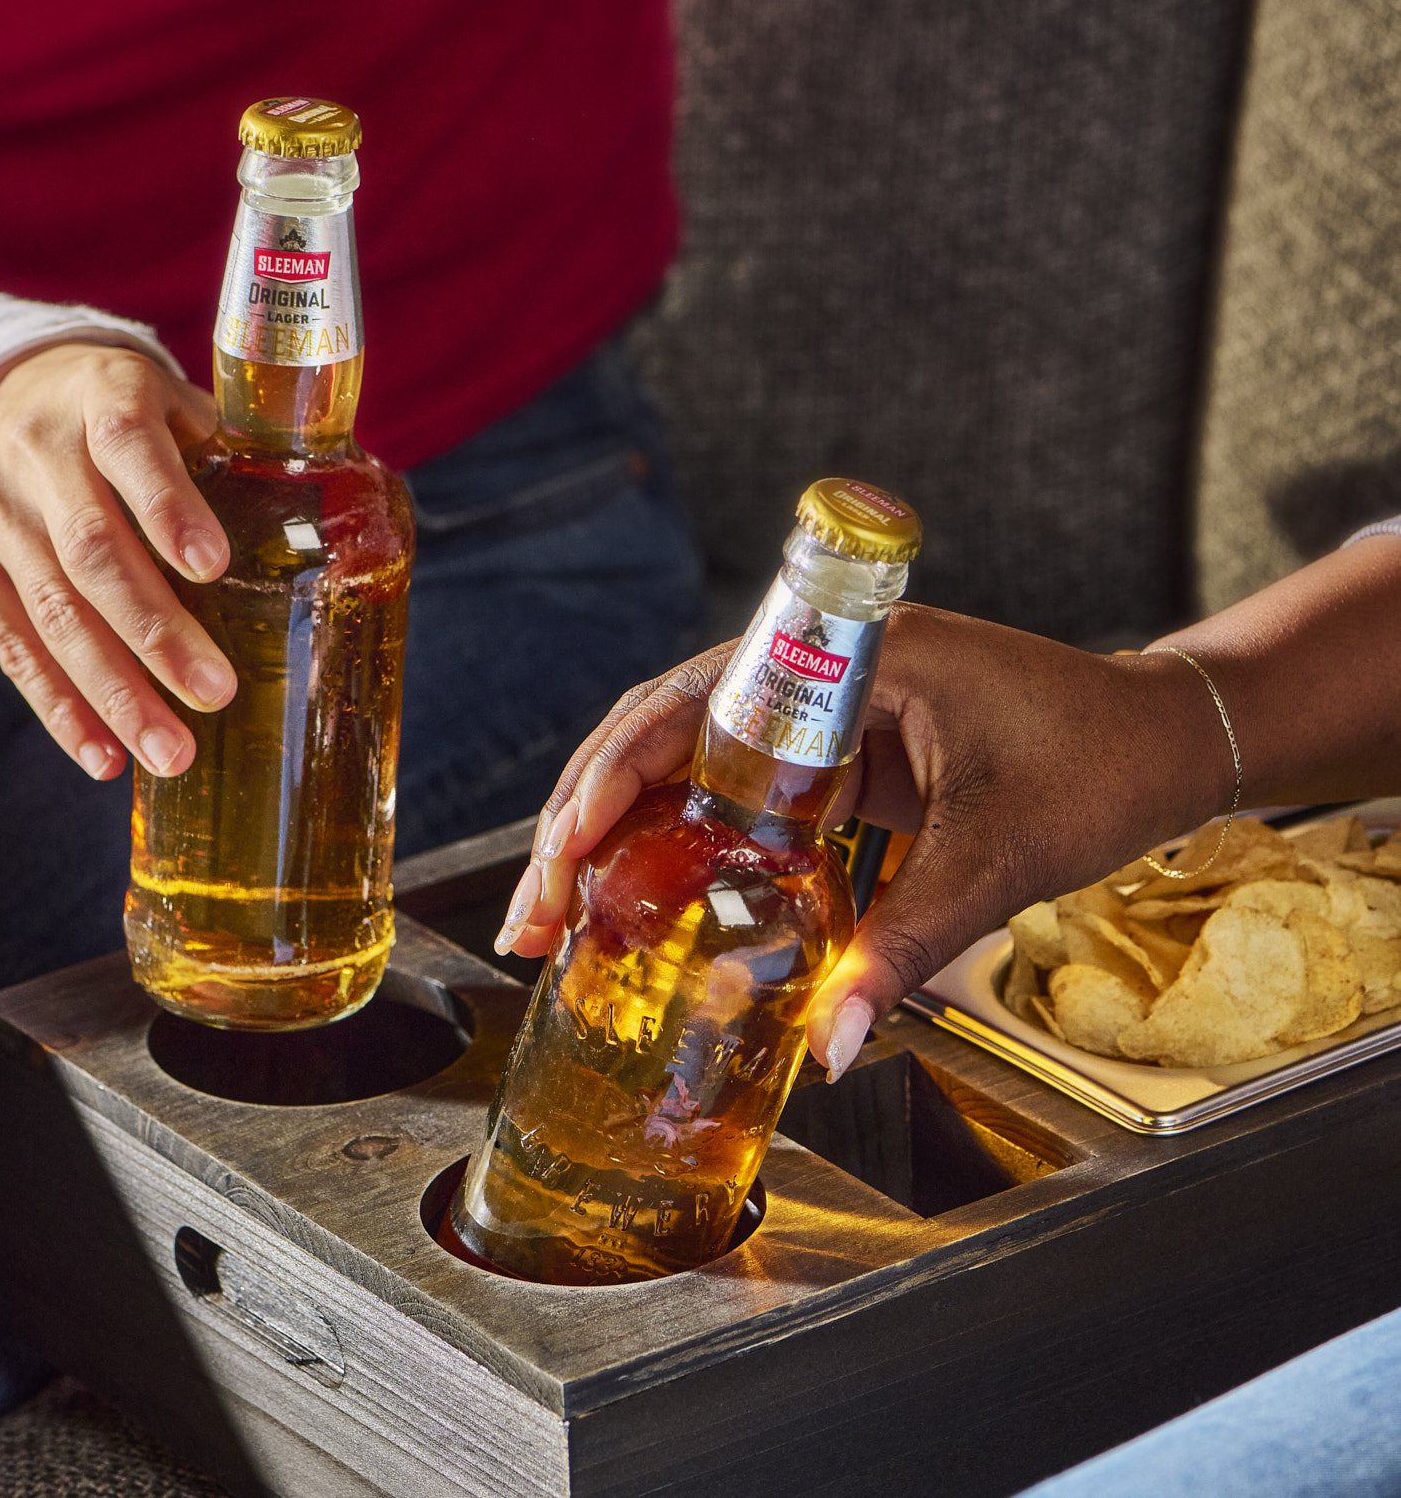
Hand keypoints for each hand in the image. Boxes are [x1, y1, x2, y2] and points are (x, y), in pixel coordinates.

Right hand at [0, 343, 234, 779]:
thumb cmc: (125, 416)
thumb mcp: (178, 408)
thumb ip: (238, 459)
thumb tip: (341, 542)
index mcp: (105, 393)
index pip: (130, 443)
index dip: (169, 507)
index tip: (213, 566)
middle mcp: (36, 446)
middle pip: (93, 552)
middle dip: (155, 633)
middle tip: (216, 693)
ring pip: (51, 610)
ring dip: (113, 692)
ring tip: (170, 752)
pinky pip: (9, 645)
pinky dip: (59, 707)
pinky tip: (104, 754)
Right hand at [495, 605, 1227, 1077]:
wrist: (1166, 741)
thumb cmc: (1099, 765)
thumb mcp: (999, 855)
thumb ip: (908, 945)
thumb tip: (833, 1045)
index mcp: (856, 659)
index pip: (700, 696)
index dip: (618, 766)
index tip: (566, 841)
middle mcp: (824, 672)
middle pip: (671, 730)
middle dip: (590, 815)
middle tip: (538, 907)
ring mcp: (827, 713)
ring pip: (694, 761)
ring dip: (625, 832)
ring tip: (563, 912)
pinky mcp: (840, 758)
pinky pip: (742, 792)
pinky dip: (689, 843)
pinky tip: (651, 902)